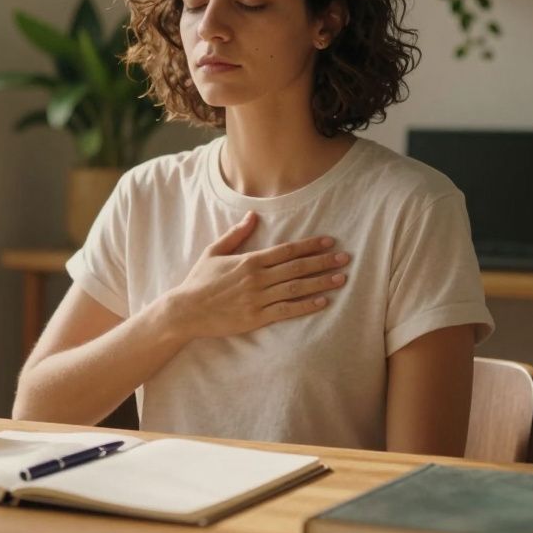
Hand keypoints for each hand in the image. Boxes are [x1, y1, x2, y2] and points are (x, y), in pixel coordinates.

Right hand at [161, 211, 349, 340]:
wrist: (186, 310)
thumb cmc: (200, 280)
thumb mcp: (214, 252)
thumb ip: (236, 234)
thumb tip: (252, 215)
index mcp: (249, 261)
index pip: (287, 250)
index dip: (310, 245)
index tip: (329, 242)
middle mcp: (257, 279)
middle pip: (297, 268)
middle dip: (323, 262)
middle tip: (346, 258)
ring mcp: (258, 299)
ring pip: (296, 289)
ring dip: (320, 283)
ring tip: (341, 278)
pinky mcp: (257, 318)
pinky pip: (286, 311)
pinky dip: (306, 306)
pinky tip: (323, 302)